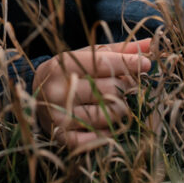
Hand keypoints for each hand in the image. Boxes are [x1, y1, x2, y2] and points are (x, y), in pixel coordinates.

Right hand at [33, 38, 152, 147]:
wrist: (35, 98)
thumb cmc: (68, 73)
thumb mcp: (86, 56)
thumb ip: (117, 50)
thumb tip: (149, 44)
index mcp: (62, 64)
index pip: (103, 63)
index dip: (128, 63)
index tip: (146, 64)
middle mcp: (59, 89)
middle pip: (110, 89)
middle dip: (124, 88)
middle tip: (124, 86)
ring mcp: (60, 115)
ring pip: (109, 115)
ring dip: (120, 110)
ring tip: (115, 103)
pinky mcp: (62, 137)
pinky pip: (97, 138)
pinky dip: (107, 132)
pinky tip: (106, 124)